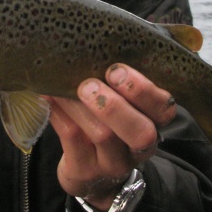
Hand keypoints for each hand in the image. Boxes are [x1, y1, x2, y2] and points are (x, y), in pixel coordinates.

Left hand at [47, 64, 176, 210]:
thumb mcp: (120, 101)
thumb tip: (91, 39)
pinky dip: (59, 113)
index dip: (142, 90)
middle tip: (89, 85)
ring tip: (62, 87)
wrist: (89, 169)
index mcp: (153, 121)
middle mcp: (140, 146)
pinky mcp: (85, 172)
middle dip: (115, 106)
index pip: (163, 108)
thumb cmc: (106, 120)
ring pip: (103, 136)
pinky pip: (72, 140)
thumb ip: (117, 78)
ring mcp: (113, 163)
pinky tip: (48, 96)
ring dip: (80, 107)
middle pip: (141, 132)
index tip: (115, 70)